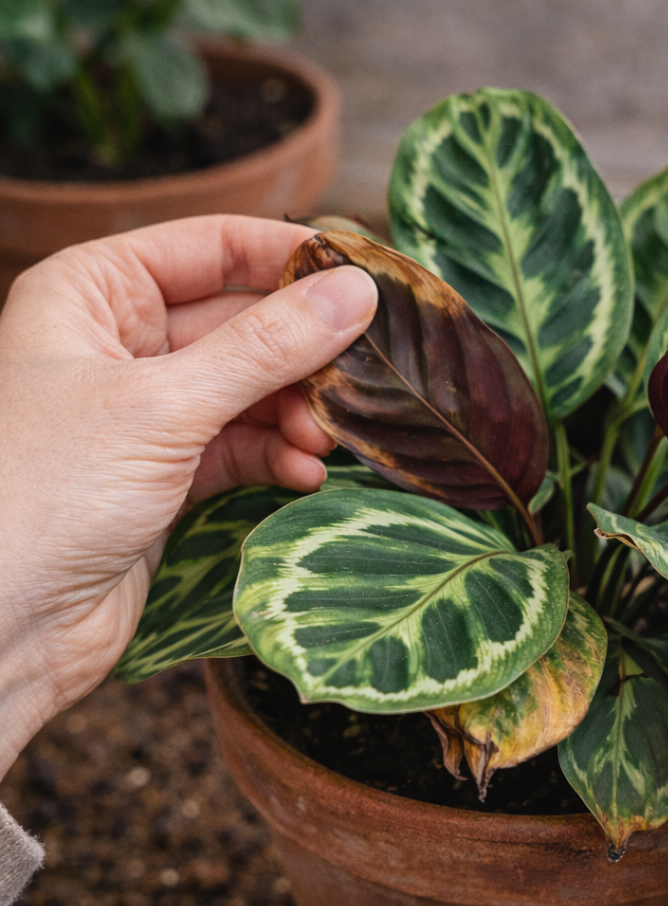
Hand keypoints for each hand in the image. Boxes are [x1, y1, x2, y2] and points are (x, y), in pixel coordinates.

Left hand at [0, 215, 375, 777]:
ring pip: (250, 389)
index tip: (362, 277)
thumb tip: (355, 292)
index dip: (288, 257)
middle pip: (242, 322)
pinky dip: (278, 456)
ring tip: (326, 439)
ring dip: (296, 413)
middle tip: (360, 375)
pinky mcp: (169, 472)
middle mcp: (120, 343)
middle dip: (301, 353)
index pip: (211, 246)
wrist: (7, 626)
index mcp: (92, 292)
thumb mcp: (163, 406)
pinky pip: (243, 445)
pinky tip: (304, 474)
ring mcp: (147, 411)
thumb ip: (265, 347)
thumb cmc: (43, 493)